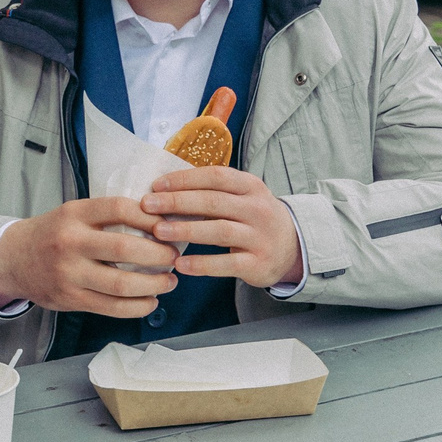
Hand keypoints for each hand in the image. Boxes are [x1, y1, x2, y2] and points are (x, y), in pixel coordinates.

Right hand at [0, 197, 177, 317]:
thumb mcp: (73, 213)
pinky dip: (138, 306)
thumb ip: (107, 217)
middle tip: (174, 256)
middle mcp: (70, 242)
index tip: (168, 226)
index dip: (150, 218)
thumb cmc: (53, 234)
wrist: (12, 260)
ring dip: (154, 284)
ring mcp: (69, 274)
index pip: (119, 209)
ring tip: (169, 281)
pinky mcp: (71, 299)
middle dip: (159, 254)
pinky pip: (112, 307)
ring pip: (121, 284)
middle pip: (124, 248)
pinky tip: (151, 300)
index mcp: (74, 214)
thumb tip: (159, 223)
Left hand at [140, 167, 304, 289]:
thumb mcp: (242, 197)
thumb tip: (166, 189)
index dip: (184, 179)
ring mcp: (259, 237)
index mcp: (250, 186)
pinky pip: (227, 263)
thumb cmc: (254, 219)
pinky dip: (202, 264)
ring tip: (159, 231)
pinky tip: (181, 264)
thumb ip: (212, 192)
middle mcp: (257, 209)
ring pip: (220, 231)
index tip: (157, 185)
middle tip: (148, 206)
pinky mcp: (258, 263)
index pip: (215, 177)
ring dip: (186, 230)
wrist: (293, 247)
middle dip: (177, 202)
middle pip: (213, 202)